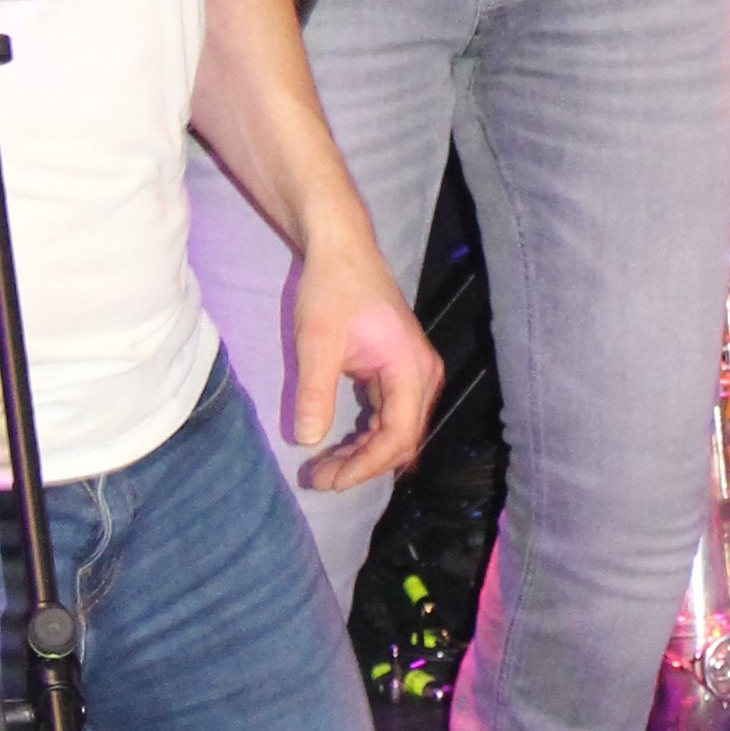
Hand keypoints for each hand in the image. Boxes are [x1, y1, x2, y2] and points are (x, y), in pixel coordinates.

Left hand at [291, 229, 442, 491]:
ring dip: (364, 453)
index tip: (330, 480)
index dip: (366, 465)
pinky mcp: (400, 371)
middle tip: (320, 478)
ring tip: (324, 467)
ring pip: (397, 431)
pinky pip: (391, 415)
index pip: (398, 435)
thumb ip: (314, 393)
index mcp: (410, 368)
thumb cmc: (331, 290)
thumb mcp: (316, 342)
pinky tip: (338, 445)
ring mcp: (414, 373)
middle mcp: (422, 374)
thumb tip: (307, 442)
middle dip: (363, 465)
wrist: (341, 250)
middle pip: (403, 439)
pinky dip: (366, 435)